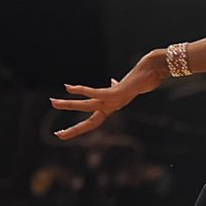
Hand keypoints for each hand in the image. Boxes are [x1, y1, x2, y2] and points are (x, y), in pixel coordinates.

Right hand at [51, 50, 167, 139]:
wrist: (152, 71)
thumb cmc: (140, 79)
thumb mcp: (124, 86)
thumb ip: (116, 87)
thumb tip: (112, 83)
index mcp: (111, 107)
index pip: (93, 122)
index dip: (79, 129)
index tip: (63, 134)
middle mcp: (112, 106)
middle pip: (90, 122)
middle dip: (74, 129)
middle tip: (56, 135)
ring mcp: (114, 100)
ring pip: (87, 106)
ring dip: (69, 105)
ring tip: (53, 102)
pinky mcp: (116, 92)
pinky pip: (95, 92)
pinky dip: (82, 90)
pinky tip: (69, 87)